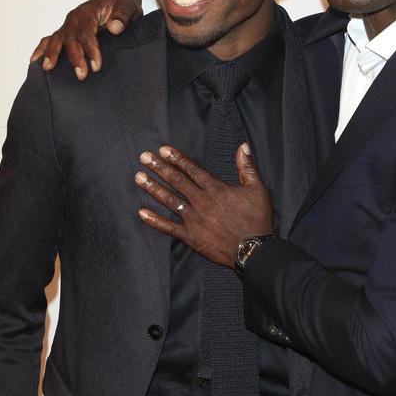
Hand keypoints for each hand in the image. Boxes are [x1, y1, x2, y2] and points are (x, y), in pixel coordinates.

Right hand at [29, 0, 142, 79]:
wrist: (117, 5)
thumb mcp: (127, 8)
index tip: (96, 66)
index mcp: (87, 12)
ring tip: (48, 68)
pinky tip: (35, 60)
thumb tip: (114, 27)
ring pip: (57, 40)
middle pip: (71, 39)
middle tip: (81, 75)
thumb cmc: (122, 7)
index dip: (91, 50)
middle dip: (75, 58)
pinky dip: (42, 49)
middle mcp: (74, 18)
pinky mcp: (66, 32)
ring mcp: (68, 26)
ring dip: (52, 54)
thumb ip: (122, 17)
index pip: (87, 33)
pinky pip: (50, 39)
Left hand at [135, 143, 272, 266]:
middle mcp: (202, 201)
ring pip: (170, 200)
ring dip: (153, 188)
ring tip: (138, 177)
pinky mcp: (191, 236)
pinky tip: (141, 213)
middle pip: (177, 181)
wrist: (253, 249)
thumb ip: (247, 167)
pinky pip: (169, 228)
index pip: (192, 170)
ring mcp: (194, 219)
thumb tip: (243, 146)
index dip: (177, 159)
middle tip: (143, 157)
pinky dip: (155, 221)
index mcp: (216, 189)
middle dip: (159, 168)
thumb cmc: (257, 219)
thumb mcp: (257, 189)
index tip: (163, 150)